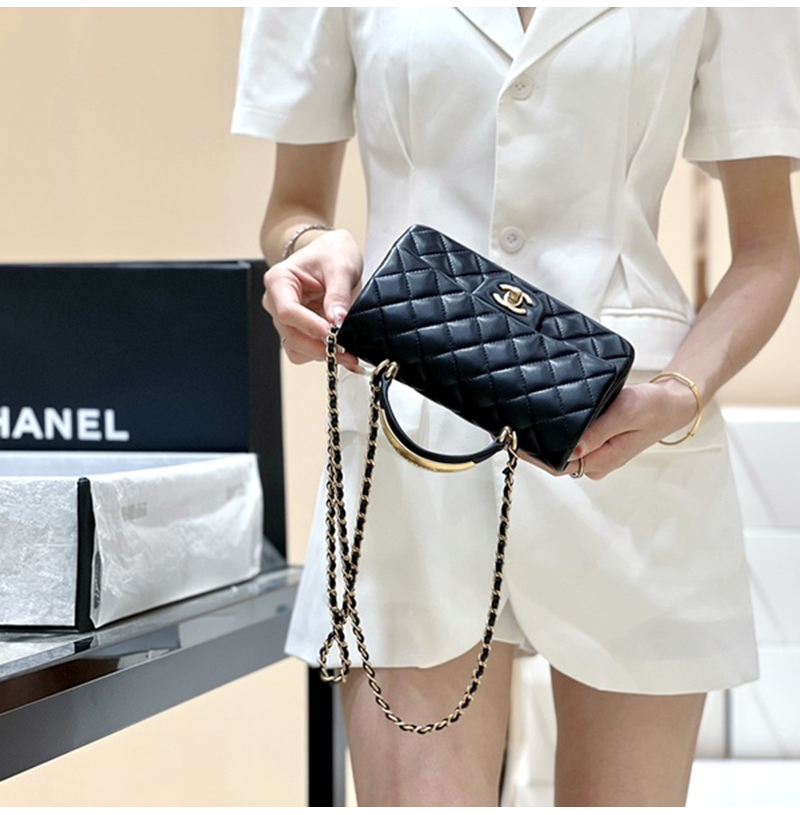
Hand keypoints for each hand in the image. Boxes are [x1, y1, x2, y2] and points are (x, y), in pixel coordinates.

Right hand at [262, 228, 363, 372]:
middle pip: (290, 335)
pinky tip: (342, 351)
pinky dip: (323, 354)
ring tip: (348, 353)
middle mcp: (276, 302)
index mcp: (279, 281)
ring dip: (321, 353)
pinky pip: (305, 351)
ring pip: (296, 348)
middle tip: (346, 351)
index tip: (332, 333)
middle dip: (319, 346)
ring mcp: (285, 319)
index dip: (310, 326)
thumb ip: (338, 294)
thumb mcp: (340, 266)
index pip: (287, 311)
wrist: (333, 253)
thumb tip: (338, 321)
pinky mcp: (298, 330)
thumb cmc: (331, 253)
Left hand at [518, 378, 698, 478]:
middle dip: (532, 446)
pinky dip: (554, 433)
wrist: (672, 403)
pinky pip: (569, 441)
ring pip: (560, 450)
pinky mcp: (594, 443)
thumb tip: (571, 450)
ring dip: (541, 439)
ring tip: (519, 421)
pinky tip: (540, 421)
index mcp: (601, 460)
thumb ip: (597, 432)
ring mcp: (594, 454)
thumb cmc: (653, 407)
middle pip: (555, 459)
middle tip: (509, 426)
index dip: (534, 455)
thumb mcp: (625, 413)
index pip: (558, 464)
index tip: (515, 439)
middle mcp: (595, 462)